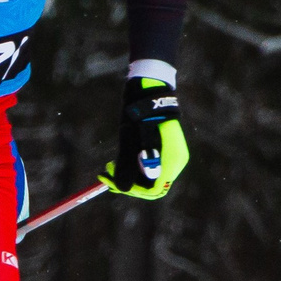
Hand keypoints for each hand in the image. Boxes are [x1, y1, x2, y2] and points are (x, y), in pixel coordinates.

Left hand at [100, 76, 187, 198]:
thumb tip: (123, 188)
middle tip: (106, 175)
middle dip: (127, 183)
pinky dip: (132, 168)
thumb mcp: (130, 138)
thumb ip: (128, 163)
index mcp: (172, 160)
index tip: (112, 183)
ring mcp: (169, 156)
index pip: (154, 189)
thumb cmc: (140, 112)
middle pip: (150, 186)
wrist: (149, 90)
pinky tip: (116, 162)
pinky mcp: (162, 151)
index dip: (132, 190)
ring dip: (127, 175)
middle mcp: (174, 161)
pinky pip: (148, 167)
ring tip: (108, 167)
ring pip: (147, 178)